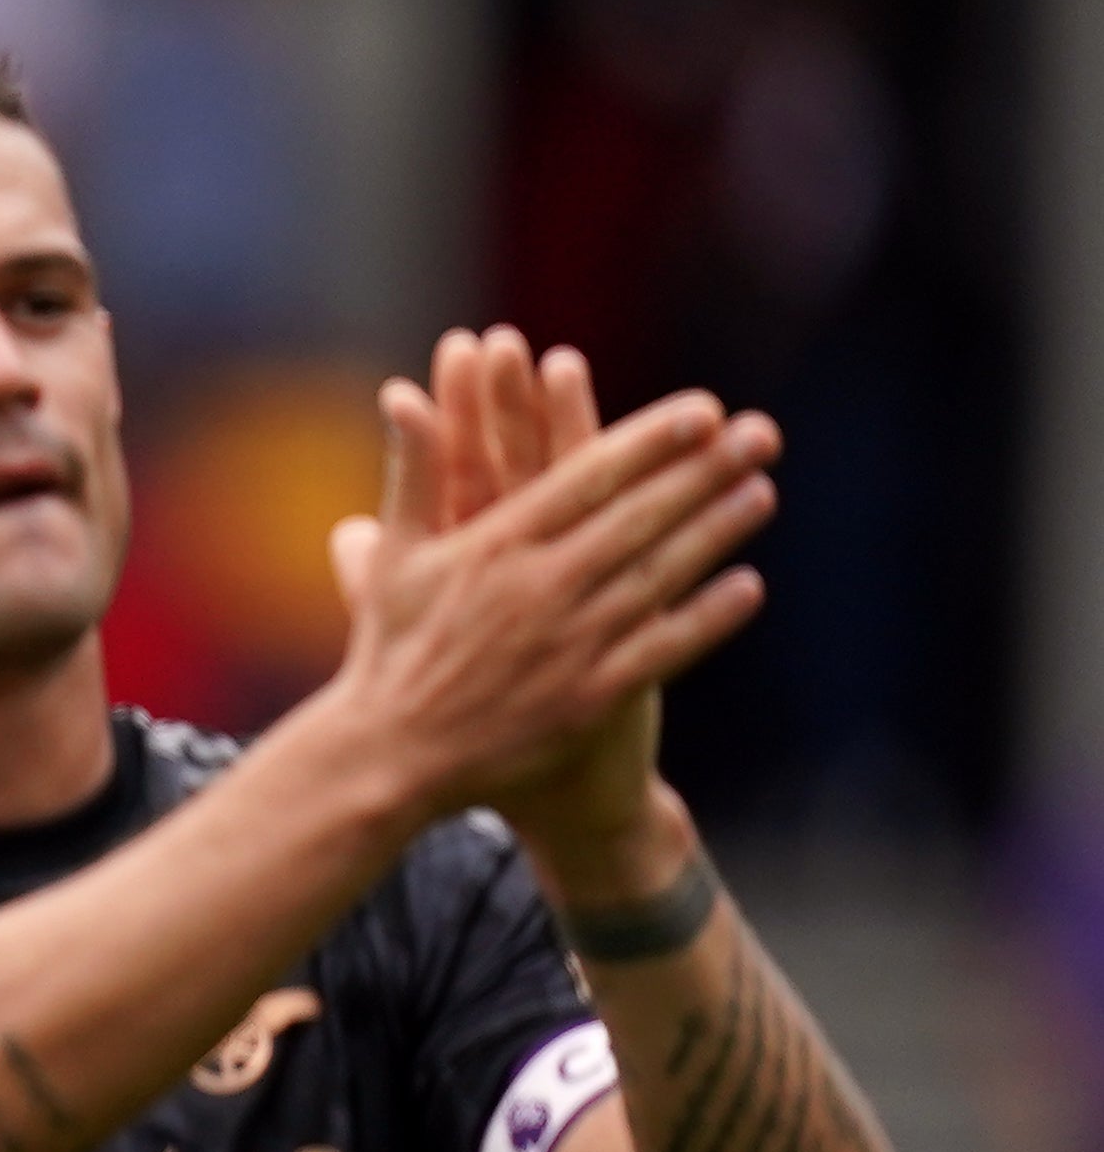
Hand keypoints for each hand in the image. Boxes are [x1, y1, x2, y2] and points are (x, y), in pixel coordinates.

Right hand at [317, 338, 774, 821]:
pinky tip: (748, 586)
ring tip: (762, 491)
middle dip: (704, 471)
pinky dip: (706, 619)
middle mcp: (538, 588)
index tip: (703, 409)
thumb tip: (403, 395)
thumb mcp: (391, 553)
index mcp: (493, 546)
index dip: (650, 441)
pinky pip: (661, 651)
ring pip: (659, 576)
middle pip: (638, 518)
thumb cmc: (390, 648)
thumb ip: (412, 472)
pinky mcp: (587, 700)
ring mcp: (567, 645)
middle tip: (760, 433)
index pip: (587, 478)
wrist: (391, 757)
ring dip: (716, 532)